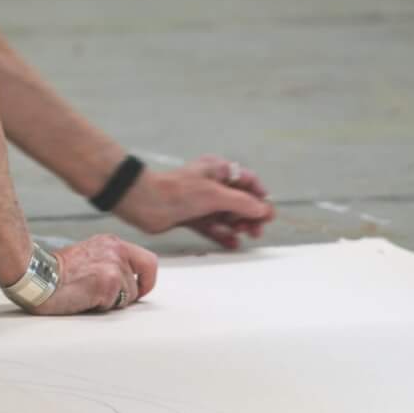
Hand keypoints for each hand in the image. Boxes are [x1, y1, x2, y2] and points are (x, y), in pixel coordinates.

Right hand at [29, 233, 158, 315]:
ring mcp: (113, 267)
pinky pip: (114, 304)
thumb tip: (127, 282)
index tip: (139, 288)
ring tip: (88, 295)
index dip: (147, 280)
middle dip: (131, 294)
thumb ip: (110, 262)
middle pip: (141, 282)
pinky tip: (84, 298)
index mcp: (112, 242)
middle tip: (118, 300)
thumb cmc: (56, 271)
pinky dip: (101, 306)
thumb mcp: (89, 255)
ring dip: (111, 301)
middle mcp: (116, 251)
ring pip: (128, 296)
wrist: (38, 276)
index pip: (148, 261)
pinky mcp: (108, 283)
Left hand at [118, 156, 274, 249]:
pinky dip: (223, 234)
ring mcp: (200, 201)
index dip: (259, 196)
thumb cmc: (178, 191)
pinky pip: (213, 227)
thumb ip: (243, 203)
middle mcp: (210, 184)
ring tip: (242, 235)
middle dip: (249, 214)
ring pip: (226, 215)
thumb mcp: (216, 195)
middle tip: (255, 230)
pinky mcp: (191, 216)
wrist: (145, 202)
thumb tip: (264, 209)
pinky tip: (232, 243)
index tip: (267, 213)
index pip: (247, 180)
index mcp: (217, 169)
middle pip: (238, 200)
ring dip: (237, 225)